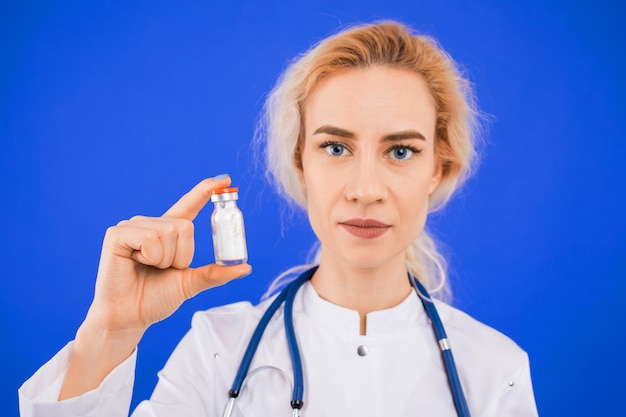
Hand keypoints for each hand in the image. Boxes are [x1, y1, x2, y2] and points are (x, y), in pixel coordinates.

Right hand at [86, 175, 250, 335]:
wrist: (129, 317)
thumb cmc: (155, 299)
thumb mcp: (190, 283)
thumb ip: (214, 273)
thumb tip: (245, 267)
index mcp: (168, 232)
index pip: (189, 205)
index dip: (205, 191)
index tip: (225, 179)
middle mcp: (151, 224)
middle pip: (185, 226)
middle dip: (181, 255)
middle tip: (163, 270)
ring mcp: (133, 226)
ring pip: (169, 231)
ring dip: (165, 259)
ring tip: (148, 268)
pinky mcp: (117, 234)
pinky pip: (150, 238)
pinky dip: (151, 256)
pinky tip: (136, 263)